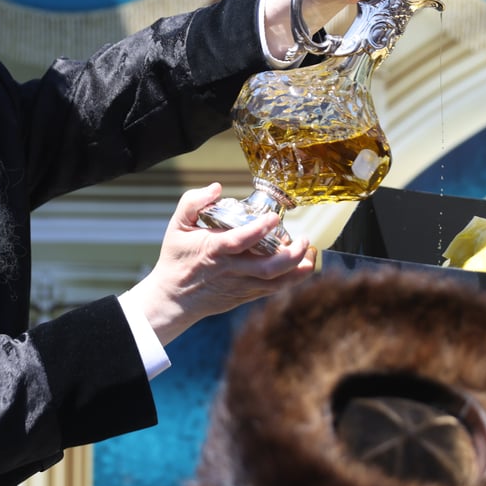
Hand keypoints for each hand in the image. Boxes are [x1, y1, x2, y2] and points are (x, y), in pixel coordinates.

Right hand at [125, 183, 316, 346]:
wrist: (174, 298)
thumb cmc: (177, 259)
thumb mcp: (177, 225)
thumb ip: (193, 202)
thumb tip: (217, 188)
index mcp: (213, 250)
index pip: (239, 241)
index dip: (259, 230)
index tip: (274, 218)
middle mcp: (231, 270)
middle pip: (267, 267)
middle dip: (292, 254)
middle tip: (303, 238)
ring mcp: (241, 285)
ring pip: (276, 282)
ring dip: (299, 269)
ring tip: (310, 252)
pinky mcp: (246, 295)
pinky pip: (274, 289)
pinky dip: (292, 279)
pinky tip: (302, 266)